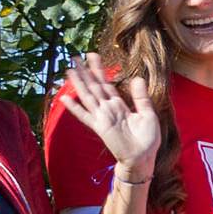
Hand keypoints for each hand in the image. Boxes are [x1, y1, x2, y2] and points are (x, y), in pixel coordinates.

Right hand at [60, 53, 162, 183]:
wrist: (143, 158)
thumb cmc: (147, 139)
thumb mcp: (148, 114)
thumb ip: (140, 97)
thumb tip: (137, 78)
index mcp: (119, 104)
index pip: (106, 83)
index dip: (99, 70)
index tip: (92, 55)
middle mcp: (108, 109)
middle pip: (94, 86)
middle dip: (85, 71)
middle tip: (75, 56)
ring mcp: (102, 117)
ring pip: (88, 96)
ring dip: (78, 83)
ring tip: (69, 69)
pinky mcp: (99, 127)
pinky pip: (84, 116)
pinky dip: (74, 108)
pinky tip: (64, 98)